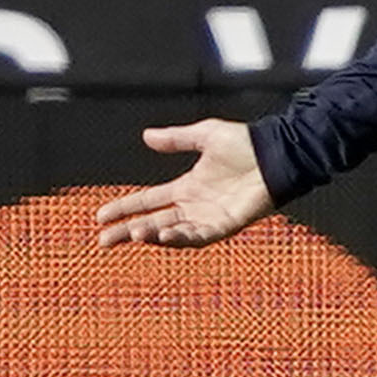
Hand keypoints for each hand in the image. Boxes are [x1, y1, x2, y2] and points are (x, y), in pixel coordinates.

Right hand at [92, 116, 278, 250]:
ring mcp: (209, 218)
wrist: (275, 153)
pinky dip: (180, 238)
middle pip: (153, 222)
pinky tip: (163, 235)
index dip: (124, 208)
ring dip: (152, 234)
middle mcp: (194, 206)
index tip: (100, 216)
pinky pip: (199, 236)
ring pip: (173, 232)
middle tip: (103, 240)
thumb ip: (176, 139)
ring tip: (133, 234)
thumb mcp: (204, 136)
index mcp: (186, 187)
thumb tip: (146, 136)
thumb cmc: (245, 144)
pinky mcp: (226, 225)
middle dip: (128, 231)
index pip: (147, 201)